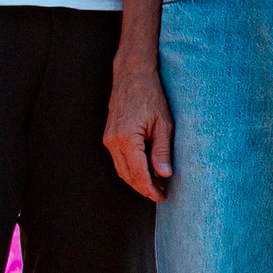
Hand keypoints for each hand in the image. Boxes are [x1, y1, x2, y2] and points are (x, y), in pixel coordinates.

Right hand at [103, 57, 173, 201]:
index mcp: (127, 139)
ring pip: (122, 169)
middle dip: (143, 188)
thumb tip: (164, 174)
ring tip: (156, 184)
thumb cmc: (150, 96)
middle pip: (127, 175)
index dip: (150, 188)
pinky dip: (131, 169)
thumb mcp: (163, 124)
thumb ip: (162, 151)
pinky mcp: (109, 136)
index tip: (161, 196)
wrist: (132, 75)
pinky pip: (119, 160)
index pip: (138, 173)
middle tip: (161, 193)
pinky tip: (146, 170)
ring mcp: (108, 139)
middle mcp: (113, 141)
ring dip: (137, 180)